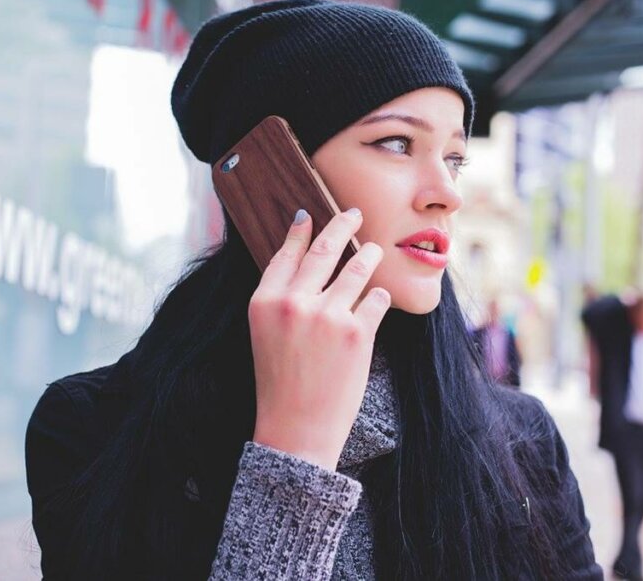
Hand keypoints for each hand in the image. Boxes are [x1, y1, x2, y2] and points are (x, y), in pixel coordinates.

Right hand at [248, 208, 390, 470]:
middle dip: (343, 225)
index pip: (286, 253)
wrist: (296, 428)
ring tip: (374, 251)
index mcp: (264, 301)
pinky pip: (376, 299)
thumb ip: (281, 297)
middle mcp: (294, 303)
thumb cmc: (280, 382)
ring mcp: (327, 315)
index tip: (310, 215)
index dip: (300, 231)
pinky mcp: (357, 332)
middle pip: (325, 249)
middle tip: (354, 214)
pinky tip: (376, 299)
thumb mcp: (265, 333)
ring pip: (357, 268)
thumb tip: (304, 257)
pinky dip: (378, 297)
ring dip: (368, 256)